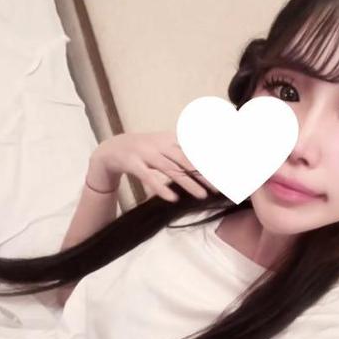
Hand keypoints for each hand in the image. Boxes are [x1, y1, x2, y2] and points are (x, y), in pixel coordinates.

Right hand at [86, 131, 216, 201]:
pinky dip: (161, 188)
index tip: (227, 171)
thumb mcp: (165, 147)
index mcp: (170, 139)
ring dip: (188, 183)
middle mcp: (160, 144)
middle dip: (204, 174)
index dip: (210, 160)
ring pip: (171, 170)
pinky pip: (149, 177)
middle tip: (220, 187)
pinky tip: (172, 198)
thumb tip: (208, 164)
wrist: (112, 149)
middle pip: (186, 160)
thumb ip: (184, 153)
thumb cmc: (144, 151)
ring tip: (203, 196)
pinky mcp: (133, 164)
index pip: (194, 150)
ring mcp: (146, 153)